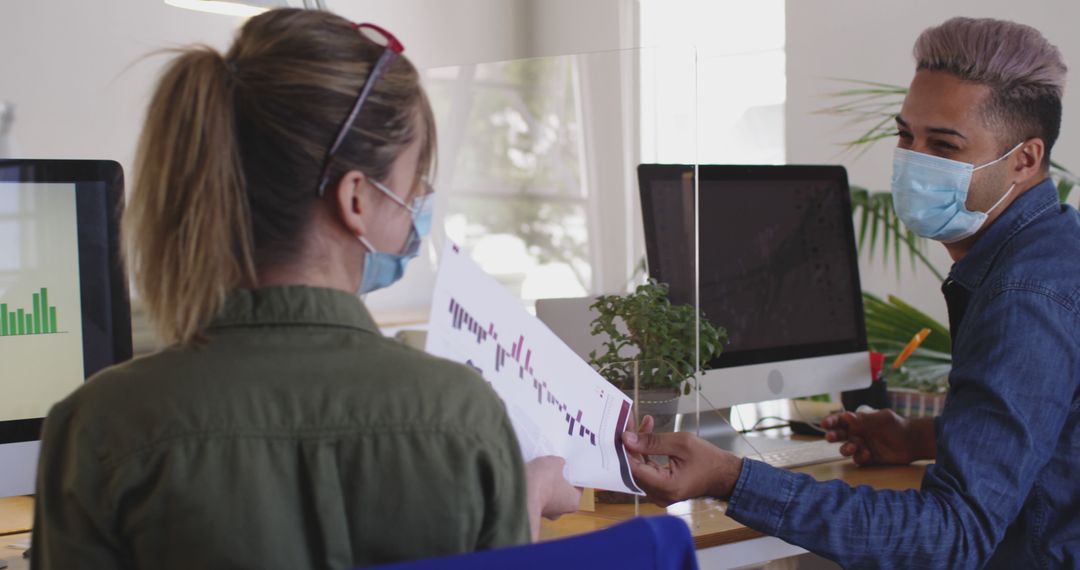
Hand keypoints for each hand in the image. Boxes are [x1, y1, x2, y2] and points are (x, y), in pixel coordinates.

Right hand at [525, 456, 581, 540]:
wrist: (517, 491)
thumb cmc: (542, 481)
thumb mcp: (554, 463)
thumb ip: (559, 463)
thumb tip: (558, 464)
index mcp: (573, 501)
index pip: (577, 488)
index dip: (572, 477)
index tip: (567, 468)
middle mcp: (559, 511)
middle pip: (561, 494)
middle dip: (556, 483)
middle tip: (552, 470)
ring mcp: (543, 513)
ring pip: (546, 497)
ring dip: (542, 487)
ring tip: (537, 473)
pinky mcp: (529, 511)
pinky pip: (533, 498)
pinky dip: (532, 491)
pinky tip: (528, 480)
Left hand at [621, 422, 742, 505]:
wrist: (724, 475)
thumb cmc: (707, 459)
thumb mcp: (681, 443)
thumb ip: (653, 442)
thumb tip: (626, 439)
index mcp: (665, 487)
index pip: (633, 469)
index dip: (624, 449)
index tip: (620, 428)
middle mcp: (659, 495)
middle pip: (633, 468)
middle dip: (630, 444)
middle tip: (628, 422)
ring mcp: (659, 494)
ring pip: (639, 468)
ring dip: (638, 445)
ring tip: (641, 423)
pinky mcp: (660, 489)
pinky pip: (646, 470)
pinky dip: (645, 453)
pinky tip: (647, 433)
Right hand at [821, 409, 930, 465]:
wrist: (912, 441)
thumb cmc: (897, 425)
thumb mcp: (882, 418)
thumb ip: (865, 418)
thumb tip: (846, 416)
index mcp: (857, 422)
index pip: (840, 420)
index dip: (831, 421)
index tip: (824, 424)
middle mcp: (856, 434)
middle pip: (838, 435)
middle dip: (832, 436)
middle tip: (830, 437)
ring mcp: (861, 447)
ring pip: (845, 449)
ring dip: (845, 448)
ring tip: (852, 448)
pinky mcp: (867, 459)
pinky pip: (858, 460)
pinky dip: (860, 457)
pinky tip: (867, 454)